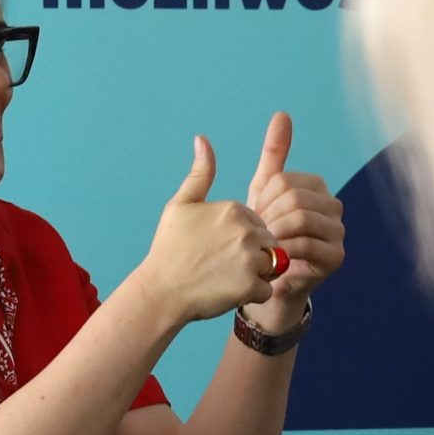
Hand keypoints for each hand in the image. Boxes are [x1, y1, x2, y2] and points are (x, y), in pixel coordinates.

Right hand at [143, 135, 285, 325]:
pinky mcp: (250, 286)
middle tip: (220, 264)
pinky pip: (267, 290)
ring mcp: (249, 259)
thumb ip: (200, 174)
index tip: (216, 247)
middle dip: (253, 255)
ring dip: (255, 275)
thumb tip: (202, 139)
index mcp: (234, 209)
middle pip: (269, 242)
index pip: (258, 222)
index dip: (241, 237)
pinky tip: (228, 291)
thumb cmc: (169, 248)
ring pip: (272, 265)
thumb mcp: (180, 205)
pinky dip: (252, 295)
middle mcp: (245, 230)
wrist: (160, 292)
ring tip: (226, 277)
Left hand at [242, 112, 344, 334]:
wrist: (267, 278)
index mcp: (317, 187)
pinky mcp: (336, 257)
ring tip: (267, 244)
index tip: (255, 216)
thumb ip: (275, 153)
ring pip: (301, 219)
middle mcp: (334, 206)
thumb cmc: (266, 232)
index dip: (262, 199)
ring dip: (276, 233)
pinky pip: (307, 244)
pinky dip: (285, 250)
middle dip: (269, 217)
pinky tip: (275, 257)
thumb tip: (282, 114)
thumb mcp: (264, 191)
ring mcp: (338, 232)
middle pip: (294, 199)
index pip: (284, 181)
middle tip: (259, 234)